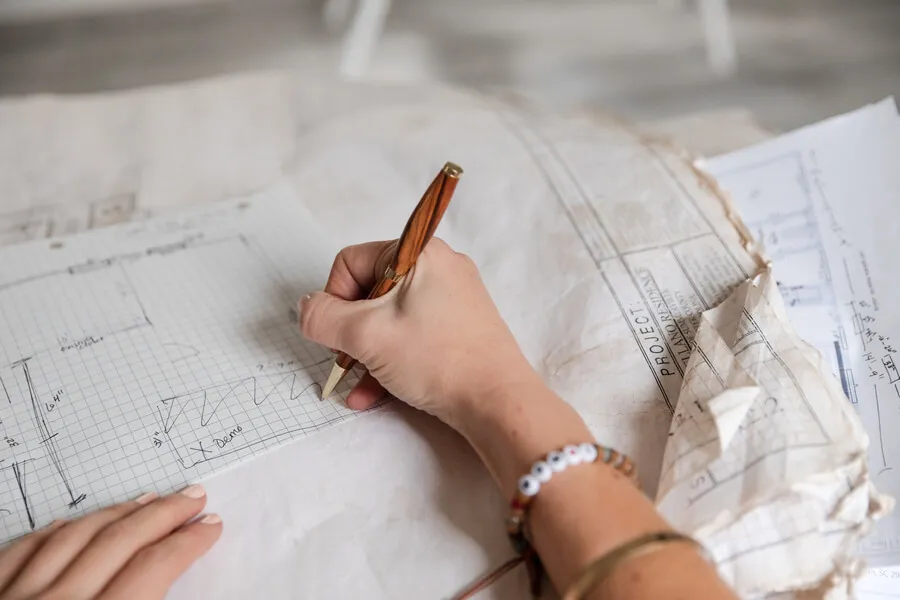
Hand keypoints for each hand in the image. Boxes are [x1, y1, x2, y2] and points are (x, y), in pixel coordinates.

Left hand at [0, 485, 220, 599]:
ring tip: (146, 500)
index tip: (210, 526)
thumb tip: (171, 578)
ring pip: (71, 538)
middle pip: (120, 542)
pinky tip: (68, 522)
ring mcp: (15, 598)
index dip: (188, 543)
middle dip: (164, 515)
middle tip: (192, 496)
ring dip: (115, 514)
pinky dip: (49, 533)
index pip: (154, 567)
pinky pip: (19, 552)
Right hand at [299, 238, 538, 429]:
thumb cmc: (437, 359)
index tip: (338, 334)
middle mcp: (438, 268)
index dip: (335, 299)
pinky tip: (373, 395)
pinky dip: (390, 361)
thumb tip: (306, 309)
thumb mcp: (367, 336)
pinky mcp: (459, 328)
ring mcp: (451, 299)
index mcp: (418, 253)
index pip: (352, 262)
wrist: (498, 402)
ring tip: (358, 388)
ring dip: (366, 354)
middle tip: (346, 362)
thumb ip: (324, 318)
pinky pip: (411, 336)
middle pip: (370, 292)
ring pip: (389, 319)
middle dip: (350, 333)